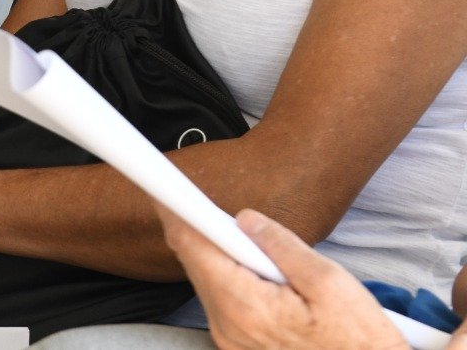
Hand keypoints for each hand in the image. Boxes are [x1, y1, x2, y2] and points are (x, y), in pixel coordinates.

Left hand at [158, 207, 424, 349]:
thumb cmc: (358, 343)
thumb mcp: (331, 284)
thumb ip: (283, 246)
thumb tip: (247, 219)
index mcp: (247, 307)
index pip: (196, 248)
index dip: (179, 214)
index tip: (165, 190)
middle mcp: (228, 328)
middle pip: (198, 264)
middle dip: (205, 233)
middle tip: (230, 215)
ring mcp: (230, 341)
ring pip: (209, 283)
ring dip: (223, 259)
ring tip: (265, 256)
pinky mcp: (237, 348)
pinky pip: (222, 304)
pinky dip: (232, 282)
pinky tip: (263, 279)